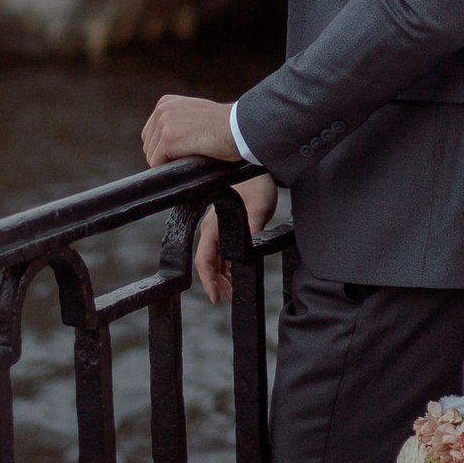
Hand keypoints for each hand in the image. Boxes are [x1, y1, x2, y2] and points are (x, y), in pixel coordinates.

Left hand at [142, 94, 239, 166]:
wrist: (238, 128)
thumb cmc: (223, 124)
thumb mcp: (195, 112)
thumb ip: (177, 119)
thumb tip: (168, 139)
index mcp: (165, 102)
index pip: (150, 133)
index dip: (165, 146)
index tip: (185, 146)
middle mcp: (161, 110)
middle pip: (148, 145)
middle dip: (165, 154)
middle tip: (189, 152)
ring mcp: (163, 123)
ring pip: (152, 156)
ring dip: (170, 161)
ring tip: (192, 152)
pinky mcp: (167, 139)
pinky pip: (157, 163)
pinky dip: (171, 167)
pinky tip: (189, 157)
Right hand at [195, 176, 276, 303]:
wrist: (255, 165)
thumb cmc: (257, 184)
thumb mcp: (259, 209)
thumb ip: (251, 230)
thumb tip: (247, 253)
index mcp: (213, 227)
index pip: (204, 261)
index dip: (209, 282)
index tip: (216, 298)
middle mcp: (211, 229)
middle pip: (209, 263)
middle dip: (218, 284)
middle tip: (232, 298)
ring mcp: (217, 227)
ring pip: (216, 258)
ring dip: (223, 276)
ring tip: (235, 290)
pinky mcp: (225, 225)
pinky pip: (222, 250)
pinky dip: (227, 264)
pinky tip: (236, 272)